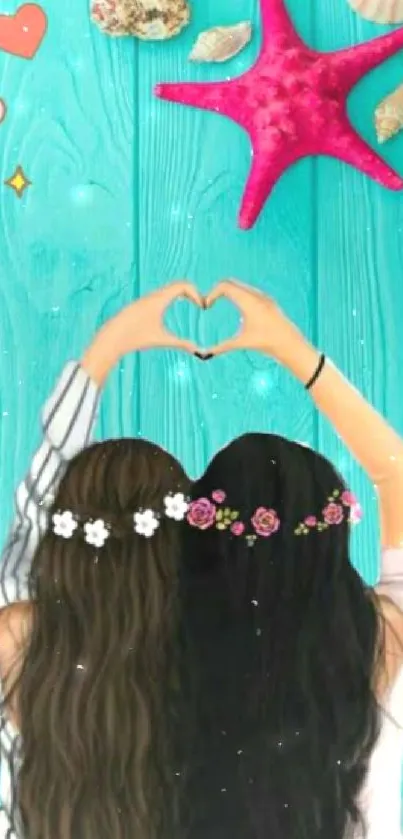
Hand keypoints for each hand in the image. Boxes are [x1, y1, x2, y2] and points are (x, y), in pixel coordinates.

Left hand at [82, 281, 203, 384]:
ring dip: (181, 293)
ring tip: (193, 302)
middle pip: (178, 285)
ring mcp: (146, 299)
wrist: (111, 337)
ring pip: (168, 289)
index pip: (183, 286)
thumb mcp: (160, 339)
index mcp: (159, 300)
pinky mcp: (141, 305)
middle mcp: (153, 296)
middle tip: (201, 304)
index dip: (196, 293)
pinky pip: (160, 295)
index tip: (202, 306)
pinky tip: (172, 307)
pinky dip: (171, 297)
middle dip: (192, 292)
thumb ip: (180, 343)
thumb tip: (197, 351)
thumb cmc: (135, 337)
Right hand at [204, 279, 302, 362]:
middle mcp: (255, 295)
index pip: (224, 286)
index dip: (212, 294)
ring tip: (220, 302)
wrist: (289, 343)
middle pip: (230, 282)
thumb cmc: (265, 343)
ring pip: (240, 285)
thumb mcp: (241, 343)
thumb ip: (221, 347)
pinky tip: (237, 308)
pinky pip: (249, 291)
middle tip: (210, 303)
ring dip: (229, 291)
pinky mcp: (268, 300)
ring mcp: (263, 296)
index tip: (206, 306)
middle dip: (218, 290)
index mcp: (248, 302)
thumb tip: (203, 355)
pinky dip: (239, 295)